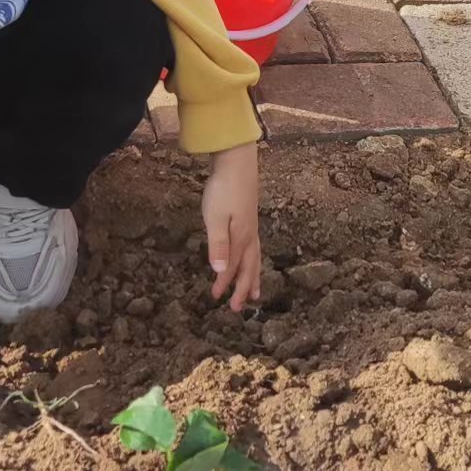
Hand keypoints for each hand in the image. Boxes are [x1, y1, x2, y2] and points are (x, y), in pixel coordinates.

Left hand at [202, 143, 260, 311]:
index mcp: (241, 238)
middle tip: (239, 308)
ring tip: (255, 293)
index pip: (231, 267)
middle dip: (244, 288)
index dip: (224, 283)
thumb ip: (218, 245)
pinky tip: (250, 260)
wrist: (236, 162)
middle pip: (248, 268)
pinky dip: (253, 261)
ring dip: (253, 277)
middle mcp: (249, 236)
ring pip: (254, 259)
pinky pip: (254, 248)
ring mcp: (251, 227)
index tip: (216, 298)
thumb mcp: (215, 218)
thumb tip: (219, 272)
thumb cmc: (223, 190)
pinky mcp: (249, 219)